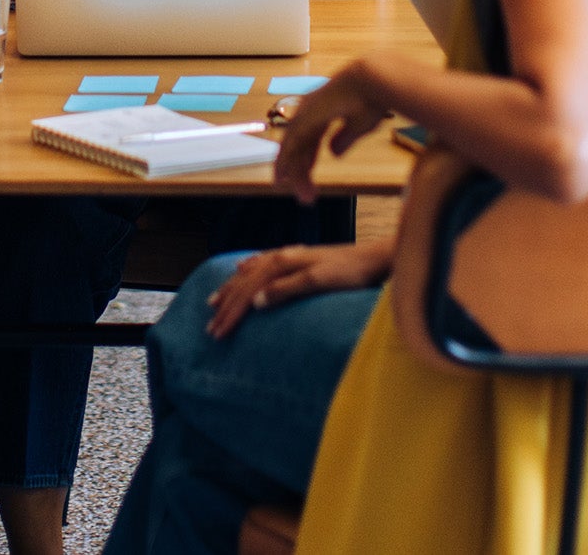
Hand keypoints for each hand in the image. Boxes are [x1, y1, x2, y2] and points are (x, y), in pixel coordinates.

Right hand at [204, 239, 394, 339]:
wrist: (377, 259)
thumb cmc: (352, 273)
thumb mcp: (320, 282)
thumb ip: (287, 290)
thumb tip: (255, 301)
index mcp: (284, 263)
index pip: (248, 291)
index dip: (232, 312)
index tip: (217, 332)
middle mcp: (283, 257)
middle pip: (245, 282)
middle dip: (226, 305)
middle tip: (210, 327)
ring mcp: (291, 256)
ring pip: (251, 272)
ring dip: (232, 287)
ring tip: (215, 300)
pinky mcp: (300, 258)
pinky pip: (264, 262)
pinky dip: (249, 268)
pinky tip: (243, 268)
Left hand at [272, 68, 390, 204]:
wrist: (375, 81)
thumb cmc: (373, 98)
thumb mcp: (359, 126)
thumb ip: (344, 140)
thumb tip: (333, 154)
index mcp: (325, 110)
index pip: (310, 139)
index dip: (307, 158)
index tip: (306, 174)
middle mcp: (311, 110)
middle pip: (300, 144)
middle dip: (301, 169)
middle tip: (304, 192)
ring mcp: (306, 111)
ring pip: (293, 147)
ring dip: (294, 171)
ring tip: (297, 192)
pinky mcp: (306, 117)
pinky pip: (291, 144)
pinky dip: (286, 162)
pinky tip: (284, 177)